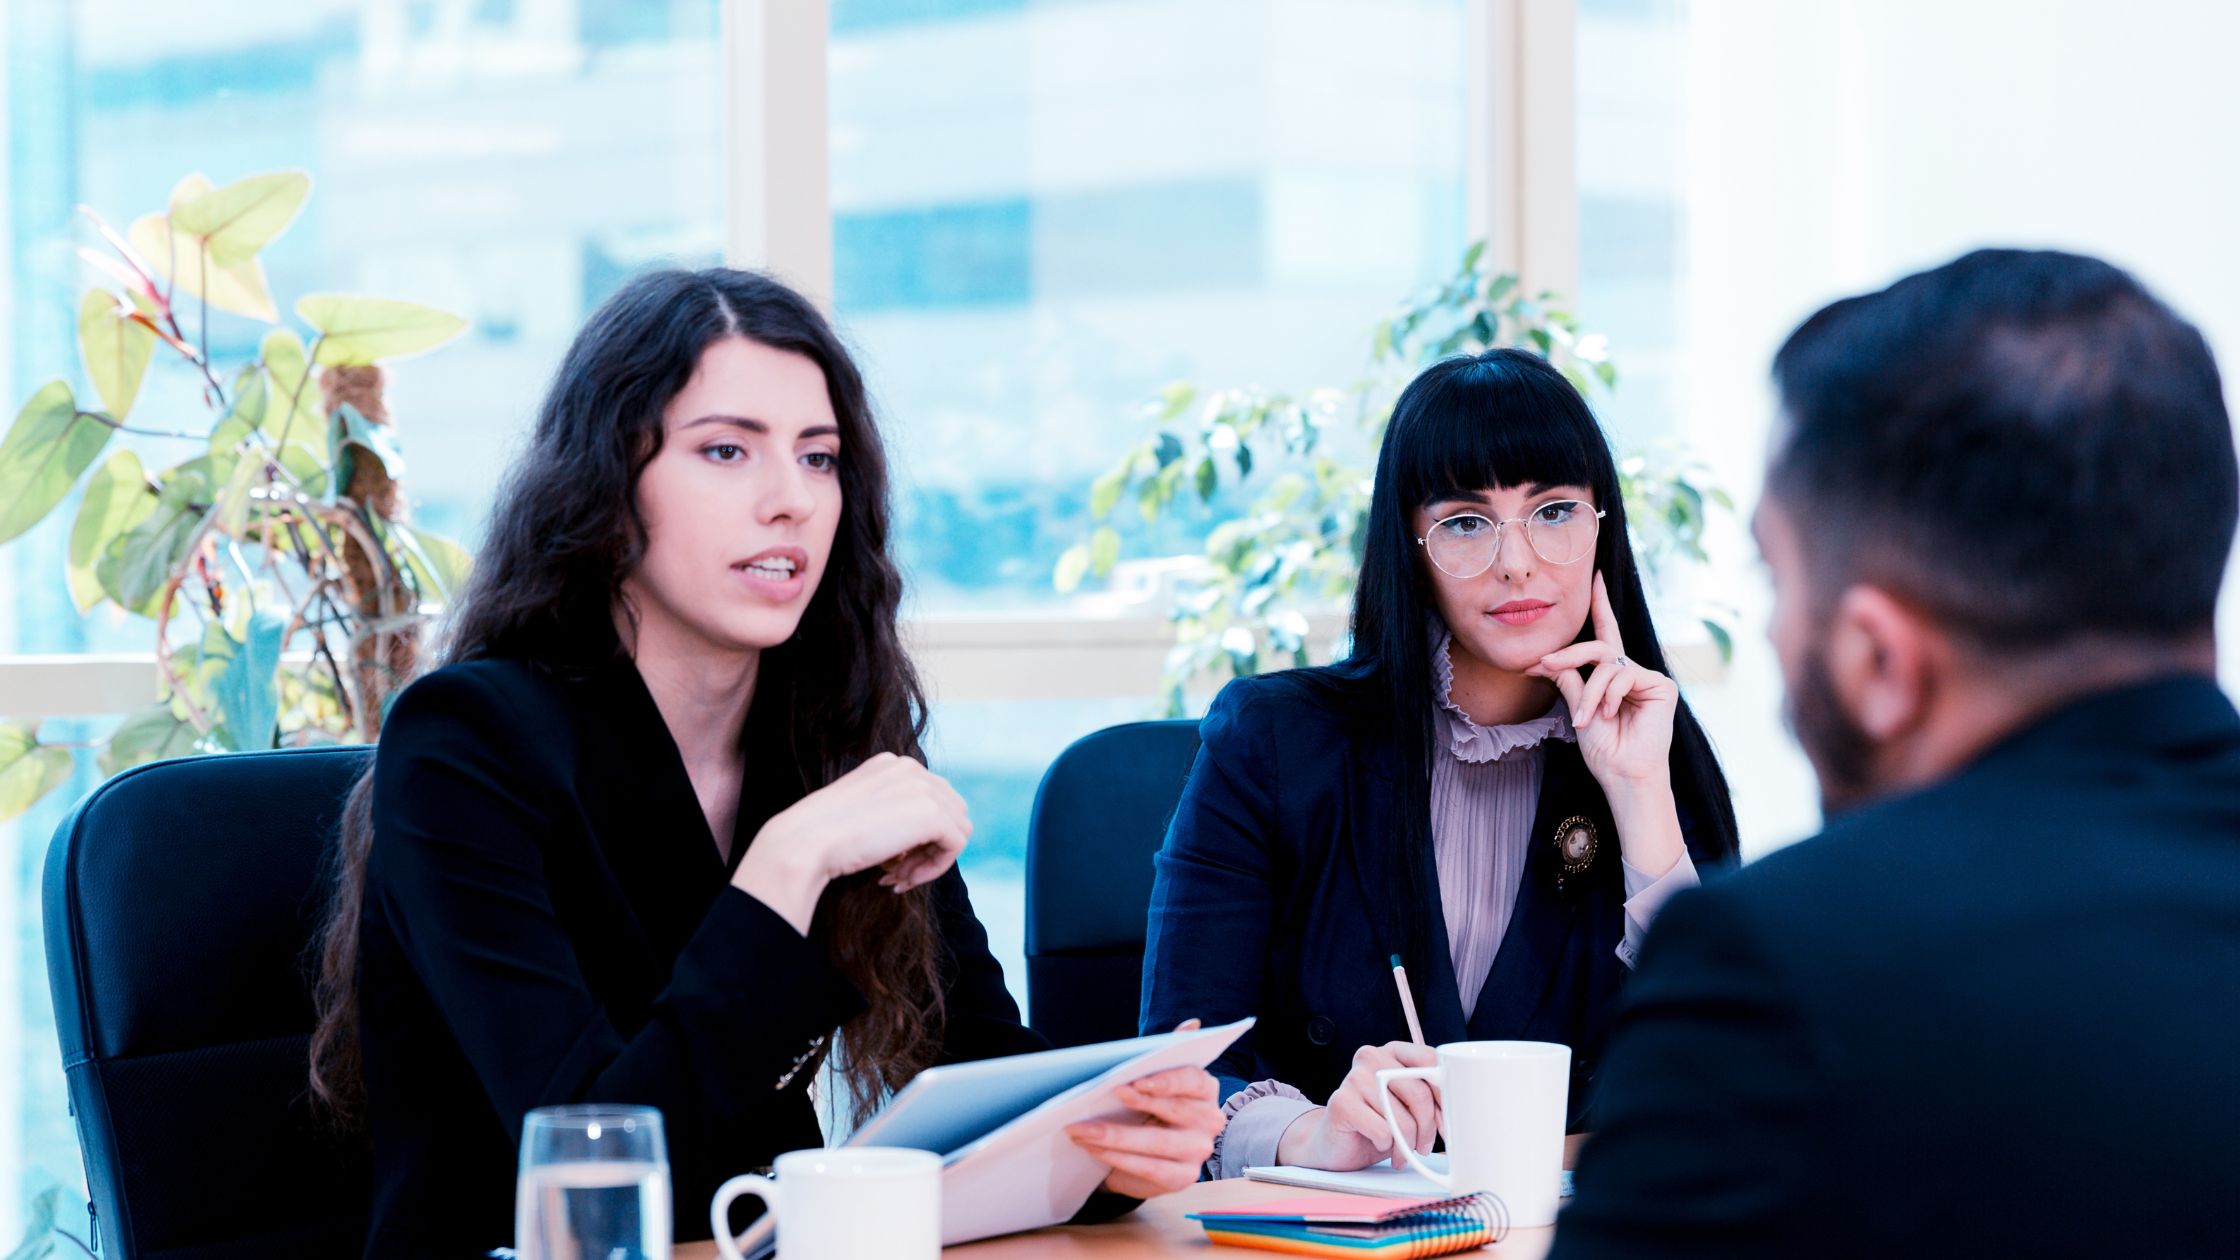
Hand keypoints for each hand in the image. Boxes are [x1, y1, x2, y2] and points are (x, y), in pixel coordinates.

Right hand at [732, 753, 971, 933]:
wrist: (804, 843)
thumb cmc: (822, 836)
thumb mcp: (860, 811)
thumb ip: (891, 811)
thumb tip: (923, 839)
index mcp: (891, 764)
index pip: (931, 798)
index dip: (917, 835)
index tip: (891, 860)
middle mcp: (910, 768)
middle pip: (950, 812)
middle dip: (927, 846)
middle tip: (896, 873)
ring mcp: (923, 788)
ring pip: (956, 829)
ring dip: (929, 859)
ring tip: (897, 877)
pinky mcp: (932, 814)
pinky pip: (955, 846)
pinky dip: (935, 868)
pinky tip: (902, 879)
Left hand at [1067, 1022, 1223, 1198]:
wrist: (1138, 1153)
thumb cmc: (1143, 1107)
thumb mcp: (1149, 1079)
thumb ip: (1166, 1053)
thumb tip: (1192, 1026)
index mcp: (1205, 1090)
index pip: (1193, 1080)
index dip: (1167, 1080)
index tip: (1137, 1079)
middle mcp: (1210, 1120)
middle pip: (1174, 1110)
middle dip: (1136, 1103)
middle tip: (1103, 1095)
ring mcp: (1199, 1151)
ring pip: (1157, 1142)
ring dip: (1114, 1135)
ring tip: (1080, 1129)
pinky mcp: (1183, 1178)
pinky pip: (1149, 1168)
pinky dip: (1117, 1158)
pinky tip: (1092, 1149)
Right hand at [1274, 1041, 1440, 1170]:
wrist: (1336, 1145)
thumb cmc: (1377, 1124)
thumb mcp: (1407, 1107)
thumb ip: (1427, 1098)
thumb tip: (1457, 1108)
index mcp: (1392, 1051)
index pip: (1430, 1060)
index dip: (1445, 1094)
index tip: (1448, 1121)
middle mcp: (1372, 1057)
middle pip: (1419, 1093)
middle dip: (1428, 1128)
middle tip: (1424, 1147)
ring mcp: (1353, 1077)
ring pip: (1402, 1117)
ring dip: (1408, 1144)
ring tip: (1401, 1152)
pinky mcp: (1342, 1102)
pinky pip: (1382, 1130)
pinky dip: (1386, 1145)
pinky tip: (1378, 1143)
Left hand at [1527, 572, 1678, 790]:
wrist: (1623, 774)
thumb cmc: (1603, 749)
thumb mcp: (1577, 710)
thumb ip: (1570, 681)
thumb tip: (1550, 660)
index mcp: (1610, 677)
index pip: (1604, 635)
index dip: (1600, 606)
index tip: (1594, 577)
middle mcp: (1629, 673)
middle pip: (1598, 647)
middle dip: (1568, 654)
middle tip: (1544, 664)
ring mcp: (1647, 678)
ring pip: (1607, 665)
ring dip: (1590, 692)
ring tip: (1585, 720)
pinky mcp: (1661, 686)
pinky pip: (1624, 676)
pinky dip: (1609, 695)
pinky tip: (1609, 715)